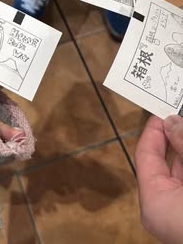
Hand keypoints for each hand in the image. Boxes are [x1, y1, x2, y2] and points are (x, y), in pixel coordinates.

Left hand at [135, 115, 182, 243]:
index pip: (146, 156)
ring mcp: (181, 215)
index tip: (161, 110)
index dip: (154, 130)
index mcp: (156, 204)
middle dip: (177, 138)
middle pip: (166, 164)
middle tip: (181, 114)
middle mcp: (166, 212)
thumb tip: (171, 122)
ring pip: (181, 174)